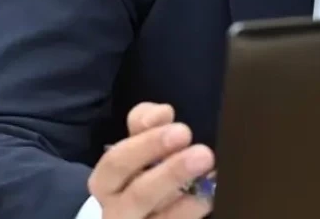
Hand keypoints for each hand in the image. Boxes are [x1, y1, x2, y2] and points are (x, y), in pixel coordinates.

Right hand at [88, 102, 215, 218]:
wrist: (141, 213)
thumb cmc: (141, 171)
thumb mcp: (138, 145)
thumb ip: (145, 122)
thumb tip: (162, 112)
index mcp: (106, 181)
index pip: (117, 162)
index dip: (148, 144)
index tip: (182, 130)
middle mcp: (117, 210)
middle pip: (139, 194)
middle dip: (171, 173)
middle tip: (204, 154)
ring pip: (162, 218)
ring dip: (191, 199)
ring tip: (213, 177)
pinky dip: (194, 210)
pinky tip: (213, 194)